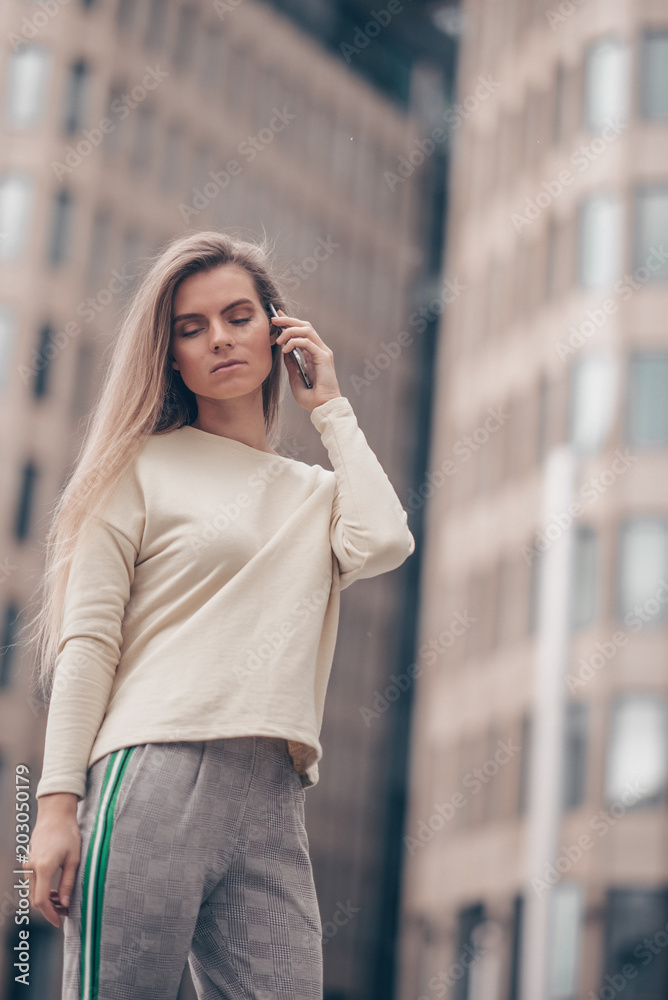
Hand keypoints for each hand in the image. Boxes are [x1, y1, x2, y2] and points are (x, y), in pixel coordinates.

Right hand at [23, 796, 80, 927]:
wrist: (55, 813)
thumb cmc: (68, 833)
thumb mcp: (74, 858)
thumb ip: (68, 882)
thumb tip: (66, 903)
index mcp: (44, 868)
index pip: (41, 901)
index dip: (50, 914)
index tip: (60, 922)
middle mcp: (32, 868)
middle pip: (36, 898)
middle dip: (50, 909)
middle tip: (66, 912)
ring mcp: (29, 864)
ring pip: (34, 890)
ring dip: (46, 899)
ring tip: (64, 900)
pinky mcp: (30, 861)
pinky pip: (34, 881)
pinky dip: (43, 889)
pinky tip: (55, 889)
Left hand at [271, 309, 342, 412]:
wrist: (322, 407)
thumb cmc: (311, 398)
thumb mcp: (295, 378)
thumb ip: (291, 364)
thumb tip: (284, 350)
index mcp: (314, 354)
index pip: (302, 331)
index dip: (290, 322)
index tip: (277, 317)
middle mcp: (320, 350)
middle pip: (305, 326)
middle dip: (288, 320)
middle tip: (274, 320)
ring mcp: (323, 352)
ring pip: (306, 329)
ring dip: (290, 330)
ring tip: (278, 339)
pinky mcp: (323, 357)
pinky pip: (307, 342)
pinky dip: (294, 342)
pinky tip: (285, 349)